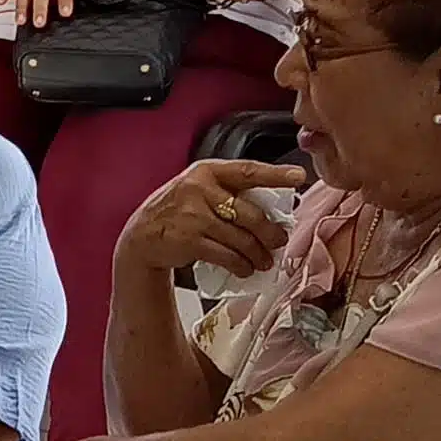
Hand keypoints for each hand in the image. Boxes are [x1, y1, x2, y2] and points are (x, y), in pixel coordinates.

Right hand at [116, 158, 303, 281]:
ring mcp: (192, 215)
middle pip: (249, 213)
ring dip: (258, 254)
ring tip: (264, 261)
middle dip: (270, 232)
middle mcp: (199, 189)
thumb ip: (227, 192)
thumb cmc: (177, 211)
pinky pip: (226, 255)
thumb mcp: (198, 190)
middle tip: (280, 240)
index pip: (248, 171)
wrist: (142, 235)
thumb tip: (272, 210)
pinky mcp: (189, 241)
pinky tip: (245, 269)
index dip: (275, 174)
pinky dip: (241, 265)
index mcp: (206, 171)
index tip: (299, 176)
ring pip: (240, 238)